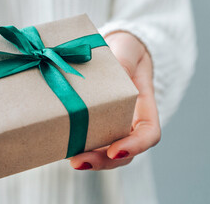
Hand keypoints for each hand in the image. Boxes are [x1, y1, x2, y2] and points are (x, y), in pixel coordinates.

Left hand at [69, 31, 160, 169]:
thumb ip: (125, 59)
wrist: (114, 52)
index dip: (135, 146)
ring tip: (69, 159)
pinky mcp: (92, 122)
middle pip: (123, 152)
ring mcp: (111, 124)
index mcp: (143, 105)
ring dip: (88, 159)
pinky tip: (60, 146)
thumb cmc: (125, 50)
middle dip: (103, 161)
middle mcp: (129, 121)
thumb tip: (118, 72)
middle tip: (79, 161)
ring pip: (104, 152)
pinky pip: (88, 140)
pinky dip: (77, 146)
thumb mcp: (127, 48)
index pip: (148, 133)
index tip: (115, 151)